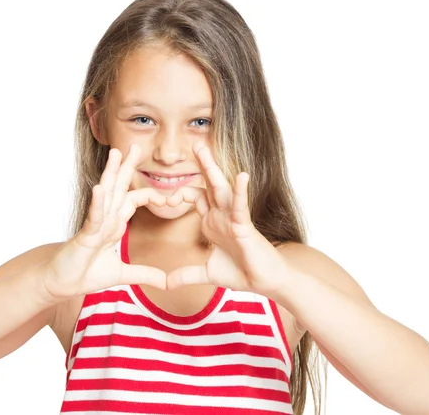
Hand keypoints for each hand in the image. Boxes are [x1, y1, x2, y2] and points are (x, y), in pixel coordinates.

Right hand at [42, 144, 166, 301]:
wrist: (62, 285)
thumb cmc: (86, 274)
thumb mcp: (123, 275)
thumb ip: (145, 274)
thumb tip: (167, 281)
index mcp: (115, 225)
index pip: (133, 201)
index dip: (150, 195)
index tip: (170, 197)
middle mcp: (105, 220)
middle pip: (119, 188)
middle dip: (127, 167)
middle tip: (135, 146)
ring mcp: (95, 225)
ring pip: (105, 195)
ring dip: (110, 174)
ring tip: (115, 153)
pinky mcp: (85, 235)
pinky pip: (93, 216)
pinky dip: (97, 203)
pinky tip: (99, 188)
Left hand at [165, 143, 290, 295]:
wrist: (264, 282)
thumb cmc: (241, 271)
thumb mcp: (206, 273)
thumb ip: (186, 274)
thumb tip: (166, 284)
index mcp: (212, 221)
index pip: (195, 197)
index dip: (179, 194)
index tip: (164, 201)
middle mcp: (222, 215)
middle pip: (209, 185)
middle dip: (202, 165)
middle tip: (194, 144)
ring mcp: (233, 218)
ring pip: (221, 189)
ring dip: (212, 169)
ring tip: (204, 149)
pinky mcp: (244, 226)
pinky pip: (241, 205)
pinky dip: (240, 191)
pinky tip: (241, 176)